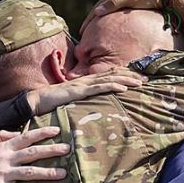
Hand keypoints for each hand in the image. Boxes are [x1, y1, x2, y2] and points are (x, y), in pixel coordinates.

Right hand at [0, 126, 69, 182]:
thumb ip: (1, 137)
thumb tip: (16, 132)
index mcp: (2, 148)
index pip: (26, 137)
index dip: (42, 133)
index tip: (57, 130)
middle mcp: (5, 159)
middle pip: (32, 153)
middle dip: (51, 150)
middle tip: (67, 149)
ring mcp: (3, 175)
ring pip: (29, 172)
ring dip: (47, 173)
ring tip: (62, 173)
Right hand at [26, 67, 146, 114]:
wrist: (37, 101)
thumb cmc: (52, 103)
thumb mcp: (72, 101)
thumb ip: (83, 101)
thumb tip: (93, 106)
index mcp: (85, 82)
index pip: (108, 76)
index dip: (123, 75)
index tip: (138, 79)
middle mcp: (86, 80)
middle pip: (112, 75)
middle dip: (130, 76)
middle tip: (146, 79)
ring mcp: (83, 84)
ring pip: (108, 79)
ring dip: (125, 80)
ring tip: (139, 83)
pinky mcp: (78, 91)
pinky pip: (98, 88)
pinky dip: (112, 86)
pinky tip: (123, 88)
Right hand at [81, 0, 183, 32]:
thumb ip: (114, 4)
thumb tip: (97, 12)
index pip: (97, 6)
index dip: (88, 19)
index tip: (82, 31)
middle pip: (100, 7)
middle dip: (91, 19)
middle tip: (83, 32)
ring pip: (106, 8)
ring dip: (98, 19)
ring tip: (92, 29)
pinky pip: (114, 9)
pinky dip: (107, 17)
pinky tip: (107, 23)